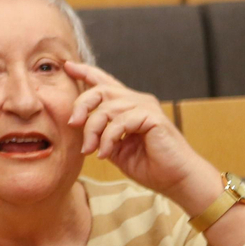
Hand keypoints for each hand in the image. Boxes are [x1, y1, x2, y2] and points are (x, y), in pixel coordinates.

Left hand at [64, 62, 218, 206]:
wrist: (176, 179)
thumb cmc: (149, 166)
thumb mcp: (116, 149)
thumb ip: (101, 135)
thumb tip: (79, 127)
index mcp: (128, 106)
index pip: (105, 83)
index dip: (86, 72)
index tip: (68, 66)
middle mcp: (137, 101)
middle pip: (100, 90)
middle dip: (81, 105)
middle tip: (72, 124)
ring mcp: (146, 107)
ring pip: (106, 108)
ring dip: (93, 130)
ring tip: (90, 150)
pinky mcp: (152, 117)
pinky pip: (120, 122)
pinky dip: (108, 139)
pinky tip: (105, 153)